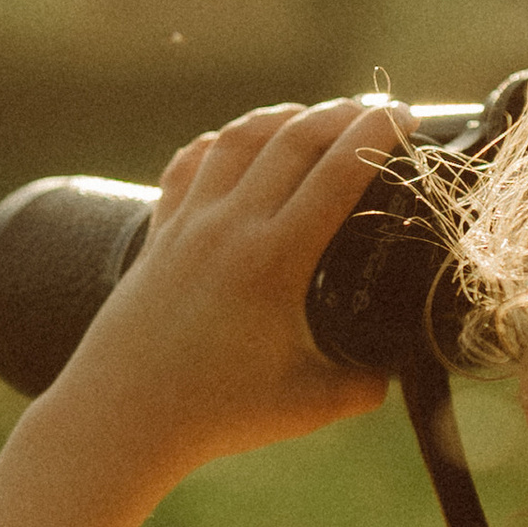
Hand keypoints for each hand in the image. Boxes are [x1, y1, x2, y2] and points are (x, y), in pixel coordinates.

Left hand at [49, 97, 404, 484]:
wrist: (122, 416)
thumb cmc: (215, 414)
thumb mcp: (308, 405)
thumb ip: (364, 384)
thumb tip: (398, 370)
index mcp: (274, 261)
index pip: (337, 173)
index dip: (377, 134)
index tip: (405, 116)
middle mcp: (229, 227)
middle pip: (292, 138)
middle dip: (342, 113)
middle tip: (375, 110)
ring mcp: (188, 225)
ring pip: (238, 139)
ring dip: (282, 116)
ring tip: (313, 116)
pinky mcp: (159, 234)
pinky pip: (190, 165)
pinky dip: (221, 143)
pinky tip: (237, 144)